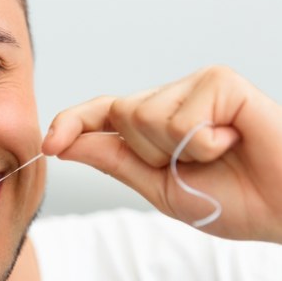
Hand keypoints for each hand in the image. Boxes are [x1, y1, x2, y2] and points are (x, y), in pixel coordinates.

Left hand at [42, 66, 281, 242]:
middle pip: (119, 114)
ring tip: (217, 153)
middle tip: (192, 164)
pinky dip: (204, 144)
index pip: (103, 113)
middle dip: (148, 153)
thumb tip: (65, 144)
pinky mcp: (220, 82)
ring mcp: (196, 86)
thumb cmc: (230, 198)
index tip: (49, 145)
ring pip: (144, 115)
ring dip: (177, 151)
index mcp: (155, 125)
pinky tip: (232, 141)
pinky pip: (180, 118)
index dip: (73, 124)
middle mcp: (172, 99)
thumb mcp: (157, 186)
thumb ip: (113, 160)